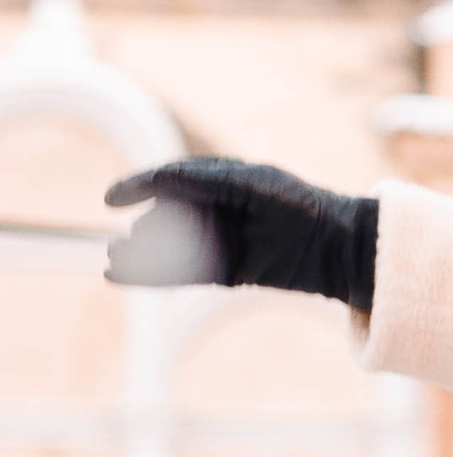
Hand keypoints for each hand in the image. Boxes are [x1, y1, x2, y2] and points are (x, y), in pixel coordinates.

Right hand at [106, 158, 376, 307]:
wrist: (336, 246)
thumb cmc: (297, 205)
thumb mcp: (247, 184)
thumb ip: (202, 180)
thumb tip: (156, 180)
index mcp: (221, 181)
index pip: (169, 182)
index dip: (138, 187)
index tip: (111, 199)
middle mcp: (217, 210)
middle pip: (166, 219)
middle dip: (144, 230)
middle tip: (127, 242)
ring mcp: (221, 242)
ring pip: (170, 249)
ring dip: (140, 255)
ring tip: (116, 258)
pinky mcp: (227, 272)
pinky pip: (182, 274)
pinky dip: (151, 276)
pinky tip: (120, 275)